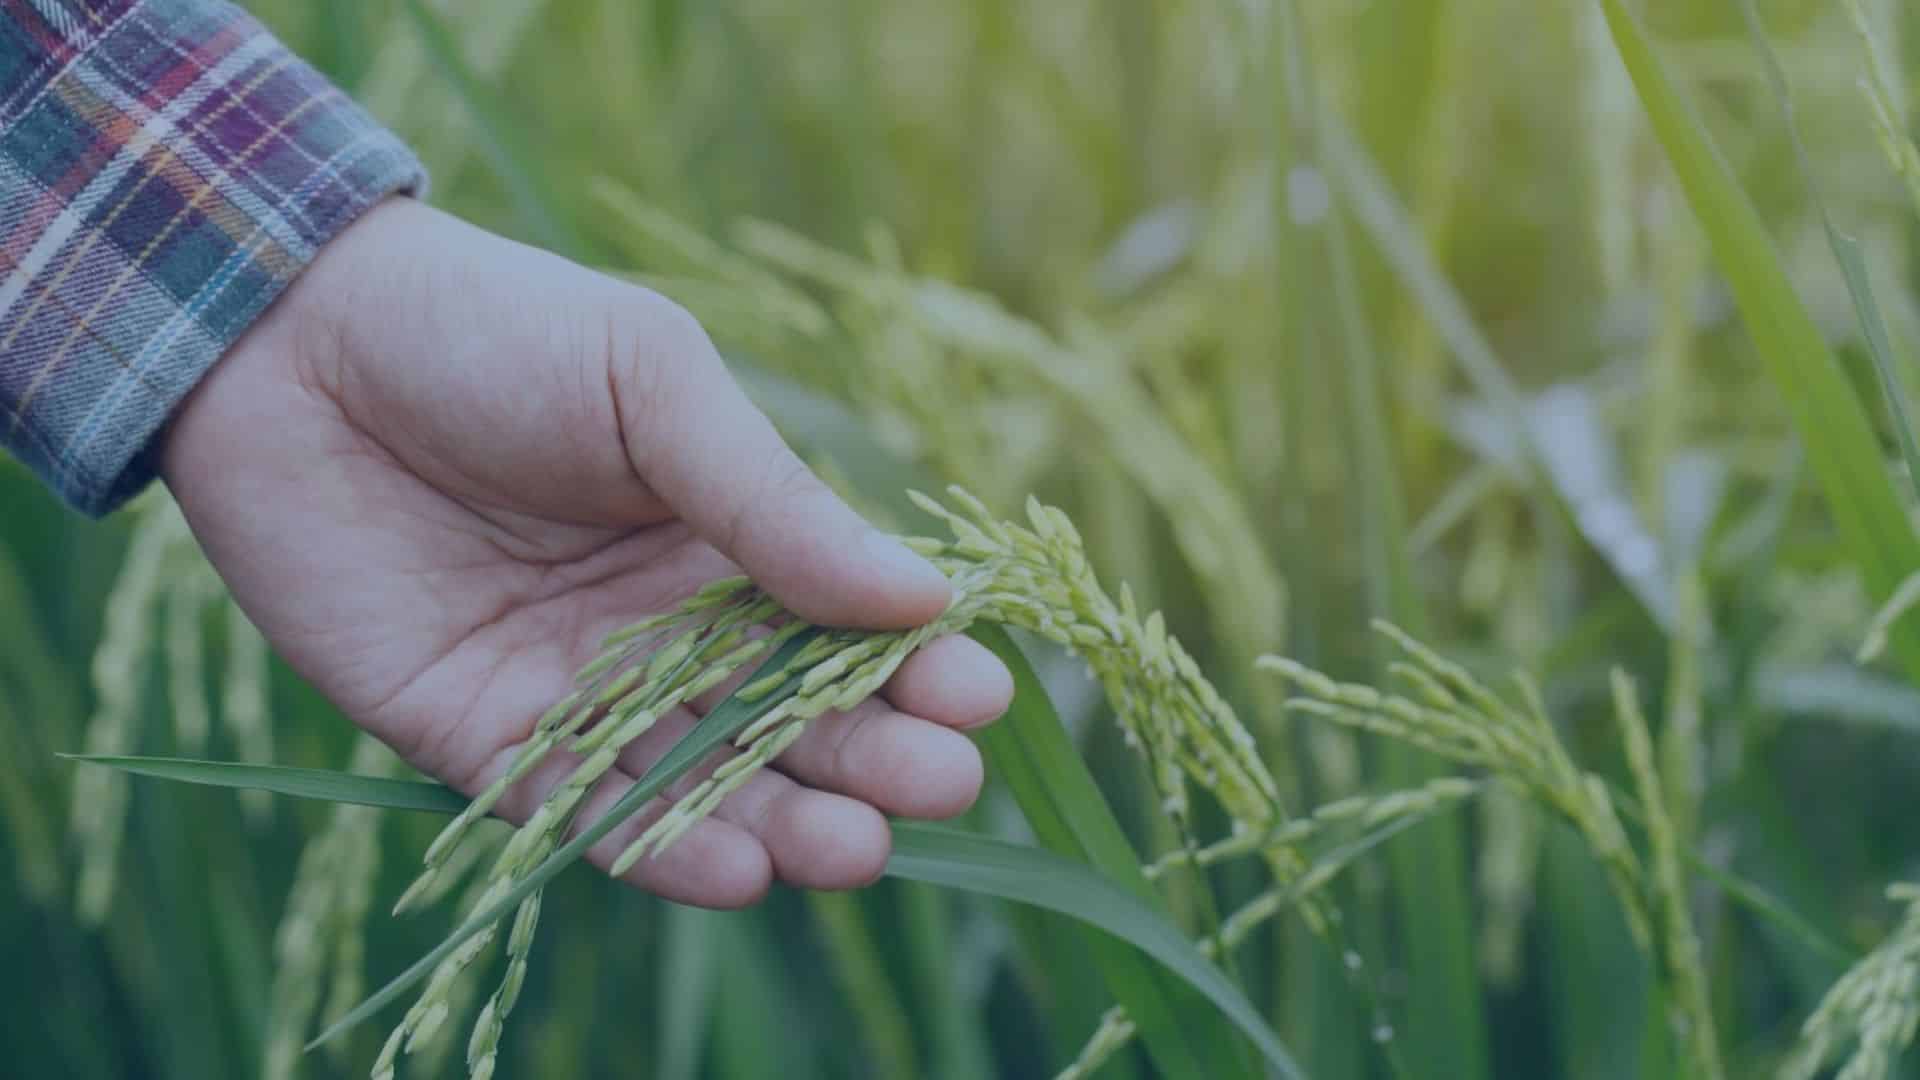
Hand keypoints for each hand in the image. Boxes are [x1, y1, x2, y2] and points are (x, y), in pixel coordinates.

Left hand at [159, 198, 1011, 907]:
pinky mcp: (477, 736)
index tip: (980, 695)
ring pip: (702, 781)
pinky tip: (738, 869)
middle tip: (938, 786)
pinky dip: (658, 848)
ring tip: (856, 850)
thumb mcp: (652, 384)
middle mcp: (662, 624)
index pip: (841, 621)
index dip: (914, 663)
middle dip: (873, 757)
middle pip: (788, 717)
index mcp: (722, 532)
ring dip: (788, 822)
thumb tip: (921, 597)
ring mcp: (575, 686)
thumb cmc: (493, 329)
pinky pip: (578, 812)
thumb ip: (771, 499)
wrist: (286, 338)